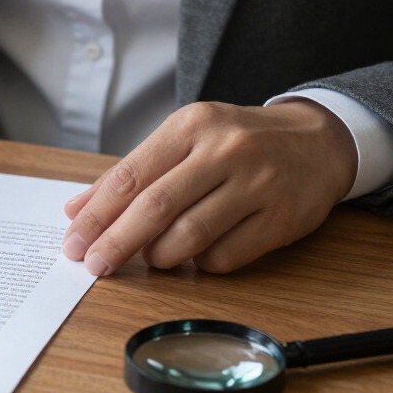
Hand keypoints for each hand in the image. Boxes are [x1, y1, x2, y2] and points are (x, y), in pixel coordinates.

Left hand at [61, 100, 358, 274]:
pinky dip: (201, 264)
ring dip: (159, 257)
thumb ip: (130, 173)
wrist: (319, 140)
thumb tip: (75, 210)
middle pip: (155, 208)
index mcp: (191, 125)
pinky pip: (225, 256)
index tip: (73, 244)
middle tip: (94, 266)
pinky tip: (197, 255)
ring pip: (189, 236)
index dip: (96, 216)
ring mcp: (258, 184)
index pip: (129, 177)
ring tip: (152, 257)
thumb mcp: (184, 139)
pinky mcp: (283, 218)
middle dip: (116, 243)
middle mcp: (225, 150)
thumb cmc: (236, 143)